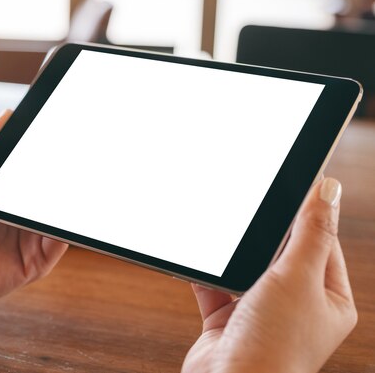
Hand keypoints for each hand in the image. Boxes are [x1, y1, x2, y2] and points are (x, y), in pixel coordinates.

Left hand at [0, 110, 67, 329]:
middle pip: (57, 198)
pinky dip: (63, 230)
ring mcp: (33, 243)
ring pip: (60, 220)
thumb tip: (9, 116)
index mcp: (15, 202)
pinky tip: (61, 214)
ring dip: (69, 203)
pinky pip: (56, 245)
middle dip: (69, 180)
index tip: (68, 137)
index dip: (58, 161)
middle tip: (81, 157)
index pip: (44, 179)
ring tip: (75, 182)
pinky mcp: (33, 264)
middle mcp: (29, 221)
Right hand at [182, 178, 356, 372]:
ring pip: (247, 267)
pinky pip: (216, 285)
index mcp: (328, 298)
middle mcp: (296, 305)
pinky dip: (207, 273)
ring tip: (224, 232)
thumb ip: (311, 231)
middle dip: (265, 232)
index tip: (291, 183)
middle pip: (281, 252)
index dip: (307, 212)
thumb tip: (329, 189)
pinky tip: (199, 258)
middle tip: (251, 203)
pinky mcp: (227, 319)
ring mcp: (260, 312)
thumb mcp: (298, 276)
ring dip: (234, 253)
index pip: (321, 241)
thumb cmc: (274, 346)